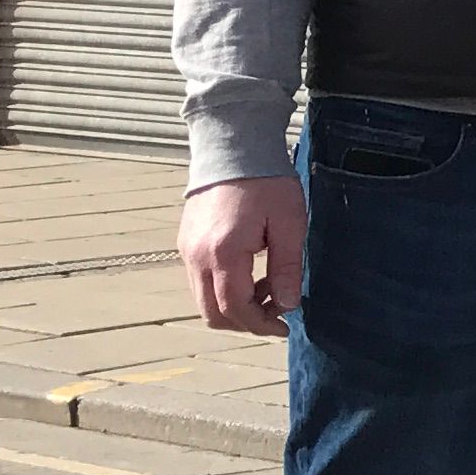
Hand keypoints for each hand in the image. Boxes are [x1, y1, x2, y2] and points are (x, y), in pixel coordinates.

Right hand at [181, 177, 305, 336]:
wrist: (233, 147)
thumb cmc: (266, 182)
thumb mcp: (289, 223)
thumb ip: (287, 268)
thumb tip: (288, 305)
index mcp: (223, 253)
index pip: (235, 309)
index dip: (259, 325)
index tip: (284, 327)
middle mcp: (196, 256)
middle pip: (213, 313)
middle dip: (245, 322)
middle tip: (277, 314)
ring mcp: (186, 250)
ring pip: (204, 299)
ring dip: (235, 305)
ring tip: (270, 286)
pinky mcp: (185, 242)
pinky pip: (200, 281)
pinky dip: (224, 288)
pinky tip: (252, 272)